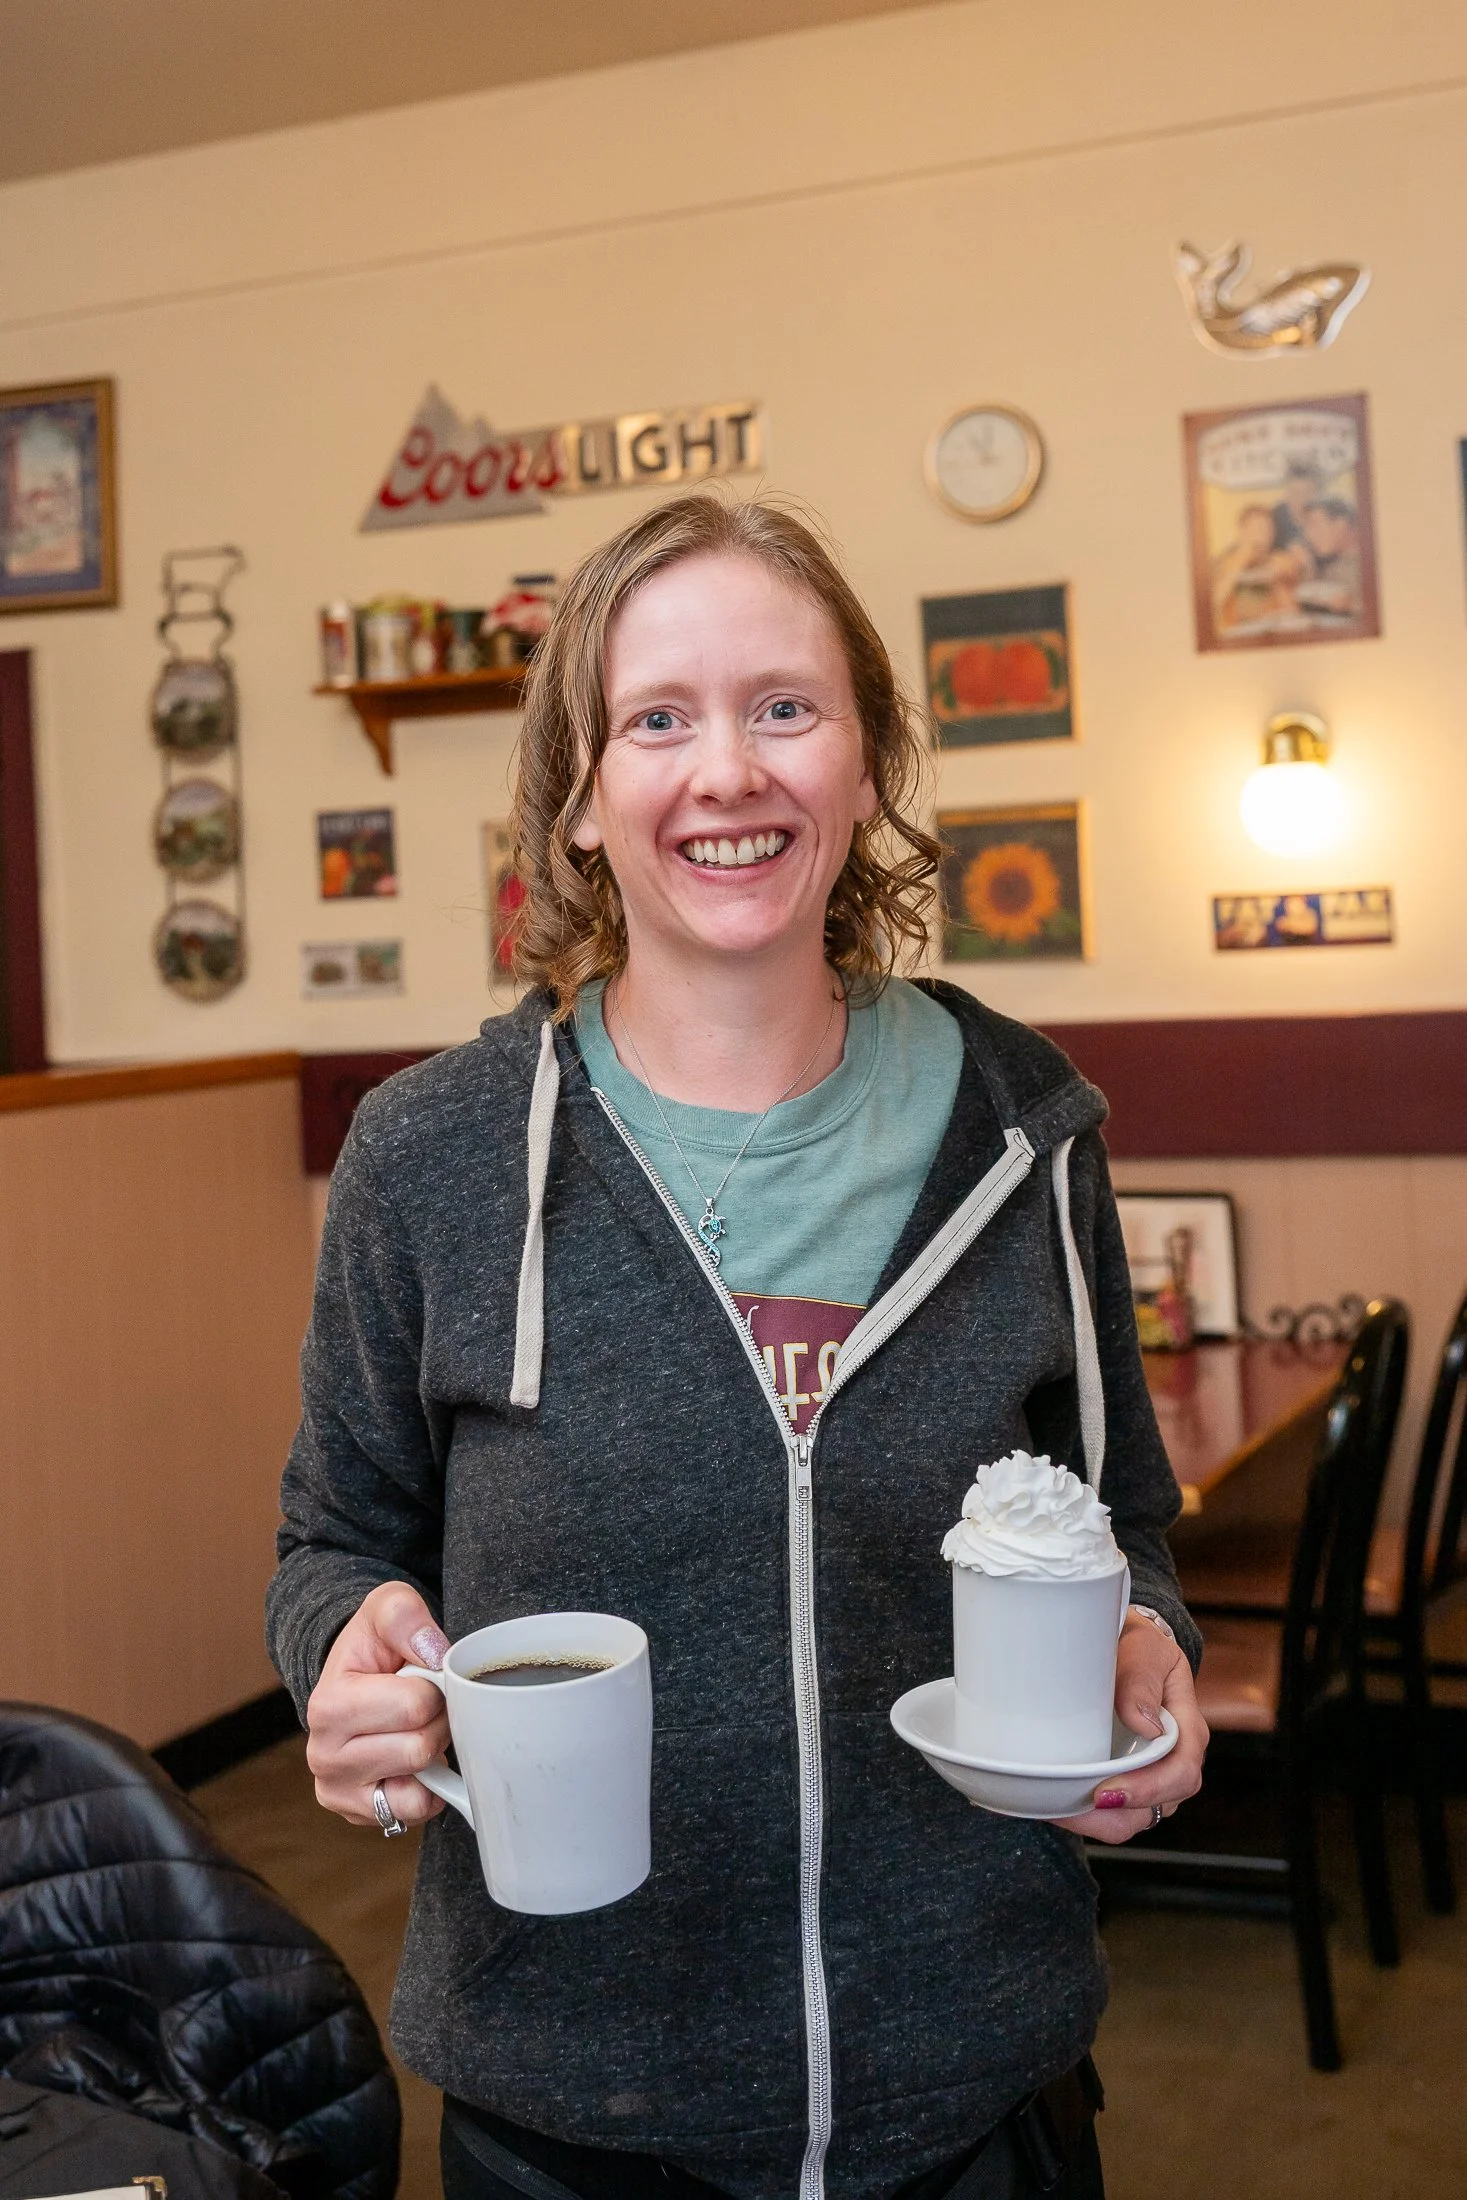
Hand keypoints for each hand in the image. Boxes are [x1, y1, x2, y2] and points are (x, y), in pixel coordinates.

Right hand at [306, 1581, 451, 1828]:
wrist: (355, 1677)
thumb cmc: (373, 1645)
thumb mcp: (385, 1609)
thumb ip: (405, 1615)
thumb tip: (434, 1654)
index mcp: (328, 1705)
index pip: (416, 1706)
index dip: (435, 1688)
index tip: (421, 1678)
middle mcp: (323, 1755)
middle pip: (420, 1747)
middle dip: (437, 1721)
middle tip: (423, 1705)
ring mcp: (338, 1790)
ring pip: (420, 1783)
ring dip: (432, 1753)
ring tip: (414, 1728)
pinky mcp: (359, 1814)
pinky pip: (418, 1810)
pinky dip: (428, 1787)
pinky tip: (412, 1760)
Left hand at [1054, 1610, 1207, 1843]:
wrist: (1122, 1645)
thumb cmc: (1137, 1646)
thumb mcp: (1143, 1649)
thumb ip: (1142, 1680)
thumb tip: (1145, 1724)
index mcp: (1187, 1729)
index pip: (1182, 1773)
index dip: (1148, 1789)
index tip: (1106, 1791)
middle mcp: (1172, 1761)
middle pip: (1156, 1807)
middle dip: (1114, 1816)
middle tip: (1069, 1807)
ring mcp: (1148, 1775)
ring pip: (1131, 1819)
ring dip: (1094, 1821)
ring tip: (1052, 1807)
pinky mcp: (1122, 1779)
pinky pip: (1109, 1813)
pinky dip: (1082, 1814)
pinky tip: (1049, 1802)